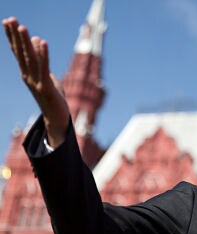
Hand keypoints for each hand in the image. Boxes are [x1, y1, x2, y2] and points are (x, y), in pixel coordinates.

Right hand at [3, 17, 69, 148]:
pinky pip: (44, 69)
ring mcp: (36, 83)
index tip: (8, 21)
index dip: (13, 37)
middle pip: (21, 54)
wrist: (57, 118)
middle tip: (9, 19)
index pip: (18, 52)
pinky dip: (43, 55)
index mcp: (27, 74)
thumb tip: (38, 41)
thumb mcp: (48, 77)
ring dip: (26, 43)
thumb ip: (42, 61)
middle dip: (16, 36)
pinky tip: (42, 42)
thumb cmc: (54, 97)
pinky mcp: (46, 88)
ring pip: (30, 60)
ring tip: (22, 27)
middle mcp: (28, 77)